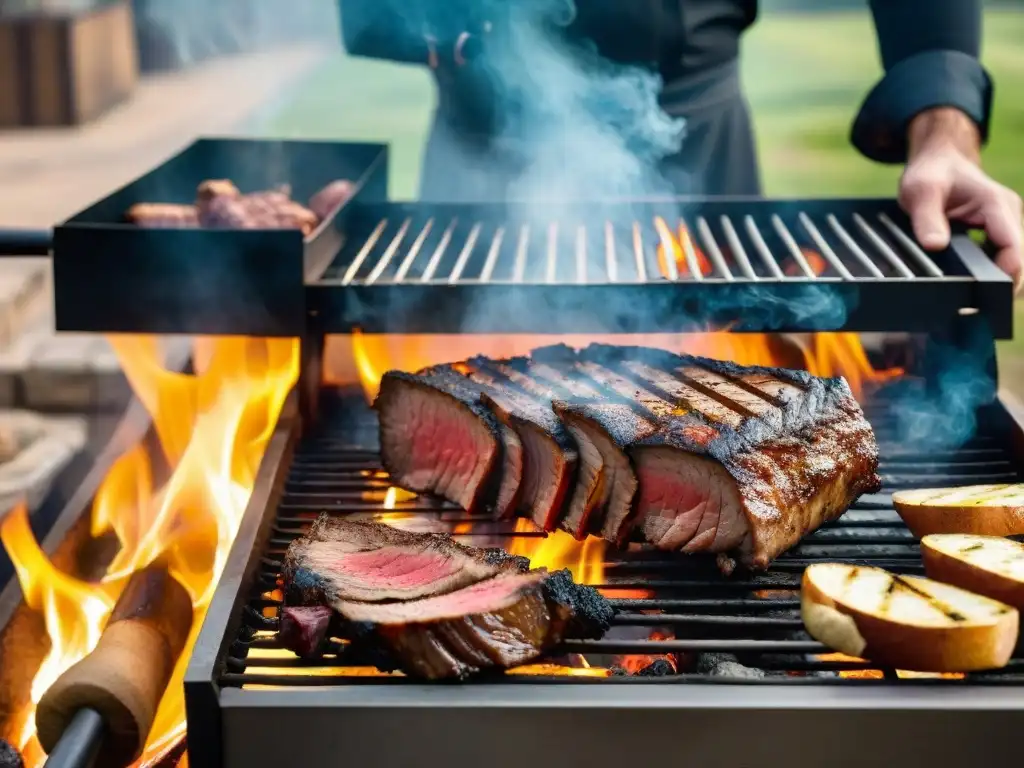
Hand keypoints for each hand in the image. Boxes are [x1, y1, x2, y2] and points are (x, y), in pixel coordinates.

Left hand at [900, 107, 1022, 292]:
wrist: (937, 160)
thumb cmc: (931, 173)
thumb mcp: (920, 191)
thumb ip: (927, 218)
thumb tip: (935, 245)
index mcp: (996, 205)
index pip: (1014, 247)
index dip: (1007, 275)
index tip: (987, 296)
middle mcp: (1008, 216)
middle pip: (1019, 260)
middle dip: (1002, 285)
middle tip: (973, 310)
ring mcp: (1005, 225)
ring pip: (1012, 262)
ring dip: (997, 282)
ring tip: (971, 304)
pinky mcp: (996, 233)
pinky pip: (1001, 258)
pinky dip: (990, 274)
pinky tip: (971, 288)